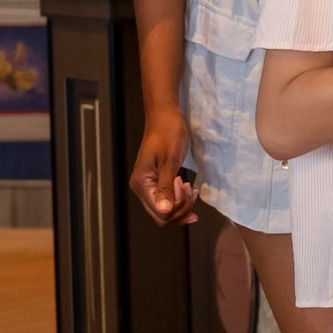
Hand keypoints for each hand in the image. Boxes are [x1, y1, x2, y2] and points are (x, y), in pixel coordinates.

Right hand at [130, 103, 198, 224]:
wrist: (165, 118)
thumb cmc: (167, 133)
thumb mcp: (169, 160)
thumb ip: (165, 187)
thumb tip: (164, 211)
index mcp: (142, 183)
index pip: (159, 213)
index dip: (177, 208)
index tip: (185, 187)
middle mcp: (142, 188)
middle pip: (163, 215)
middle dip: (181, 207)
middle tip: (190, 188)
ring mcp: (149, 186)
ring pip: (167, 209)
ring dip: (182, 203)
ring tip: (190, 187)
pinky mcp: (157, 182)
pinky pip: (169, 200)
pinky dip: (180, 198)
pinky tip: (189, 189)